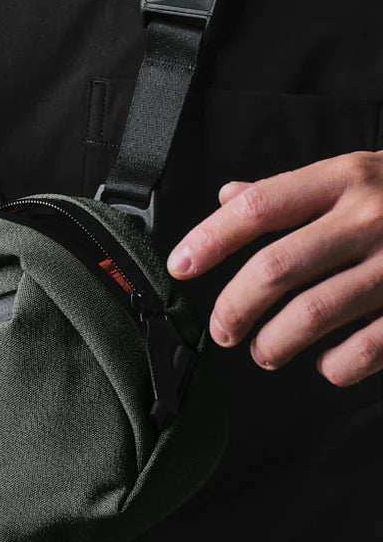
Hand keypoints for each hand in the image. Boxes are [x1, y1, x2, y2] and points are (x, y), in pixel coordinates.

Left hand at [165, 152, 382, 386]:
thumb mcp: (356, 175)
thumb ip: (292, 191)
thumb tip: (228, 198)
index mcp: (345, 179)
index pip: (259, 208)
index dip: (210, 239)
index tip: (179, 266)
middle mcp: (370, 217)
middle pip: (277, 268)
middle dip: (236, 306)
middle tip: (222, 328)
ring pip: (315, 313)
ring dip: (275, 342)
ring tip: (263, 351)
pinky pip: (368, 347)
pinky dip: (338, 365)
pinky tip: (326, 366)